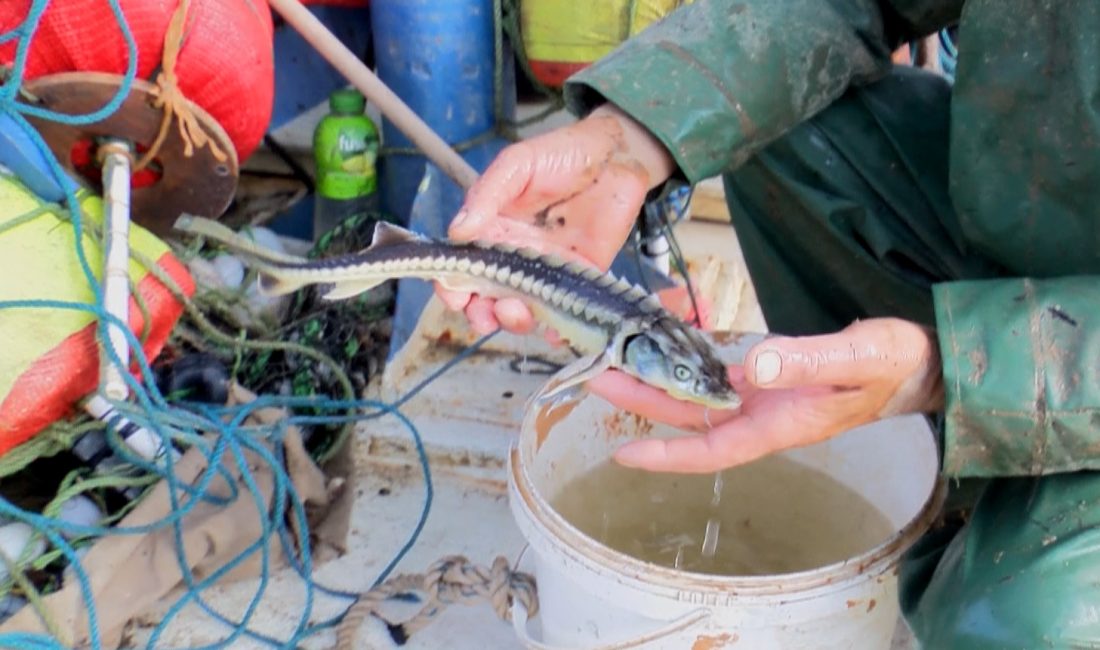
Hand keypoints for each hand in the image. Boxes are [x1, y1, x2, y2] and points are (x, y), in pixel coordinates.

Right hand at [435, 103, 676, 338]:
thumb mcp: (518, 164)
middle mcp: (515, 256)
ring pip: (522, 310)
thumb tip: (458, 231)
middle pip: (487, 297)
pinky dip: (556, 330)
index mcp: (492, 230)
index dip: (452, 286)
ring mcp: (546, 271)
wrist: (616, 156)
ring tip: (516, 312)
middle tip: (484, 316)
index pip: (463, 266)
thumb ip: (488, 194)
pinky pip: (564, 312)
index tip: (454, 296)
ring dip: (513, 321)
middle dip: (480, 313)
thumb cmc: (561, 154)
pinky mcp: (579, 279)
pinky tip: (553, 332)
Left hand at [587, 318, 944, 472]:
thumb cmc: (895, 365)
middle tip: (598, 379)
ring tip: (617, 361)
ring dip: (659, 381)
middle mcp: (765, 416)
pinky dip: (690, 363)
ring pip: (700, 396)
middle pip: (692, 420)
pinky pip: (719, 375)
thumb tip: (755, 367)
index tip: (625, 455)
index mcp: (782, 424)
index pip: (714, 449)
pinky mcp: (770, 377)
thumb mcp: (856, 358)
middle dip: (644, 404)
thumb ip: (806, 361)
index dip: (669, 455)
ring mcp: (766, 397)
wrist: (919, 361)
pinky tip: (666, 348)